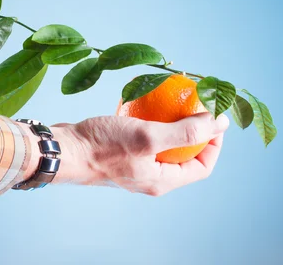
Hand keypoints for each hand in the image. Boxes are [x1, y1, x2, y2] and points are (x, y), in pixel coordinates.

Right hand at [49, 113, 228, 195]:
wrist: (63, 149)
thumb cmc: (103, 146)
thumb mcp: (149, 136)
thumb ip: (186, 131)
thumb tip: (220, 122)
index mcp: (161, 181)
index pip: (202, 167)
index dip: (214, 144)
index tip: (214, 119)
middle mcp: (150, 178)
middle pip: (184, 157)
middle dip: (195, 132)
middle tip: (196, 106)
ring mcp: (134, 166)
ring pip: (164, 146)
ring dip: (172, 125)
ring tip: (174, 102)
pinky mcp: (120, 153)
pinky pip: (144, 138)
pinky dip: (150, 122)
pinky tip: (148, 102)